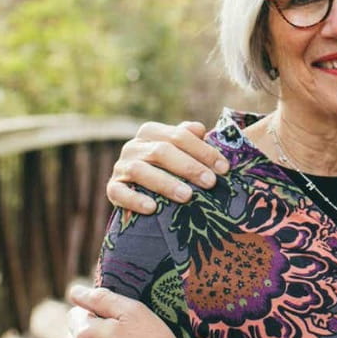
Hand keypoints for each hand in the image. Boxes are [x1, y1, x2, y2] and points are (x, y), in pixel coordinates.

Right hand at [106, 121, 229, 213]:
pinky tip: (152, 208)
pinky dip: (135, 200)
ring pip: (140, 170)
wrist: (137, 189)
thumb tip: (200, 129)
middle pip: (161, 151)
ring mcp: (120, 167)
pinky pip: (119, 193)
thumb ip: (190, 138)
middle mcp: (133, 146)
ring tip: (187, 196)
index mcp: (151, 132)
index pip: (179, 136)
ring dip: (166, 183)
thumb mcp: (180, 151)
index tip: (224, 168)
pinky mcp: (112, 188)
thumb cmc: (168, 168)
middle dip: (189, 167)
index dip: (203, 150)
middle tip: (211, 182)